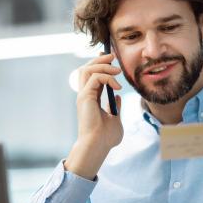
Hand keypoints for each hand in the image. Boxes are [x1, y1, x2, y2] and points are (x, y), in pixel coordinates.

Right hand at [64, 53, 122, 179]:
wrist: (98, 145)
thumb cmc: (106, 138)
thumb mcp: (115, 119)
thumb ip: (115, 107)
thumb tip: (118, 97)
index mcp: (90, 99)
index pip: (91, 75)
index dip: (100, 65)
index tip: (112, 60)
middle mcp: (84, 95)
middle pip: (86, 68)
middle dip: (99, 59)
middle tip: (113, 56)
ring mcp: (83, 95)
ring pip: (87, 69)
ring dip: (103, 66)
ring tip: (117, 71)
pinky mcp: (85, 97)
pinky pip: (95, 77)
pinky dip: (107, 77)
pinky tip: (117, 87)